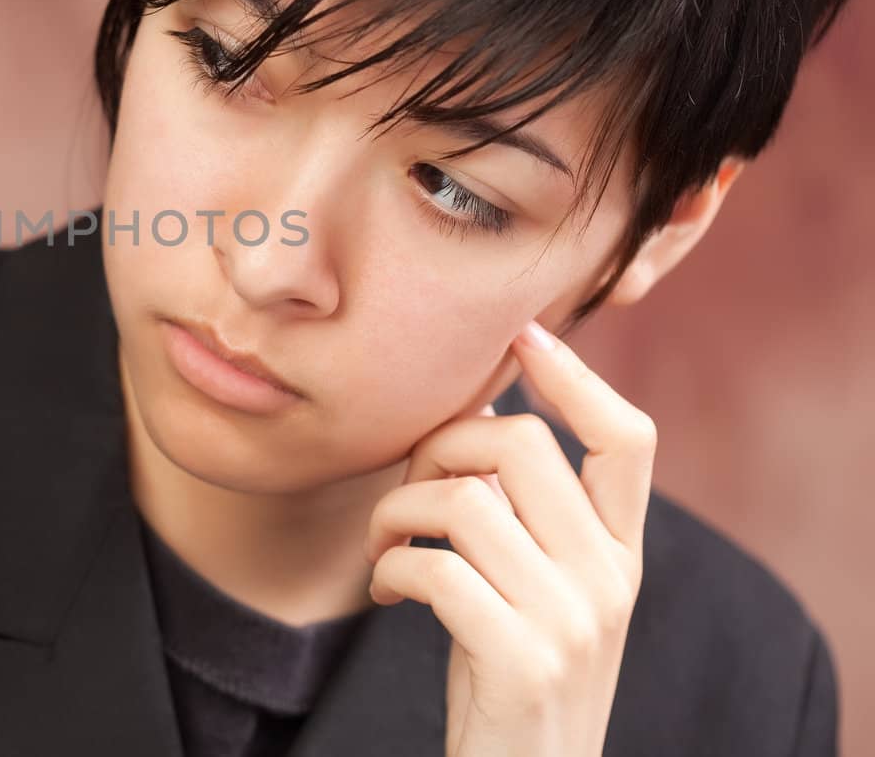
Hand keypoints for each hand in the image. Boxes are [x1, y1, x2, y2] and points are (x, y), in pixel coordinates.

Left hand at [362, 319, 656, 756]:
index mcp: (621, 555)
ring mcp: (572, 621)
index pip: (627, 439)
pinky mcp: (522, 659)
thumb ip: (529, 516)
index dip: (575, 376)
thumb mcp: (540, 590)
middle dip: (440, 445)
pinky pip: (433, 563)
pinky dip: (389, 565)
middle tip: (407, 490)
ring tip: (385, 545)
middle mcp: (611, 580)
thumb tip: (479, 413)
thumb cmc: (510, 676)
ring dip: (397, 511)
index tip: (522, 336)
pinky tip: (388, 590)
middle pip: (522, 445)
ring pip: (464, 499)